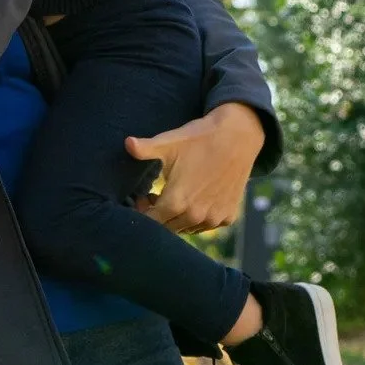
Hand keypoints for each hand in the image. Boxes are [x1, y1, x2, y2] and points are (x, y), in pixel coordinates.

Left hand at [128, 102, 264, 233]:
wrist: (238, 136)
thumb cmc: (199, 139)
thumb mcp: (169, 143)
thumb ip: (144, 149)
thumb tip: (127, 143)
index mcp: (176, 202)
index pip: (150, 222)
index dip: (143, 211)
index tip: (143, 198)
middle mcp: (195, 216)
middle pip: (168, 228)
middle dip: (159, 215)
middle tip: (156, 197)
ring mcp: (214, 218)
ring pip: (187, 228)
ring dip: (178, 218)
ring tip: (176, 197)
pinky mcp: (228, 216)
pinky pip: (207, 225)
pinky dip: (198, 217)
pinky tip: (197, 199)